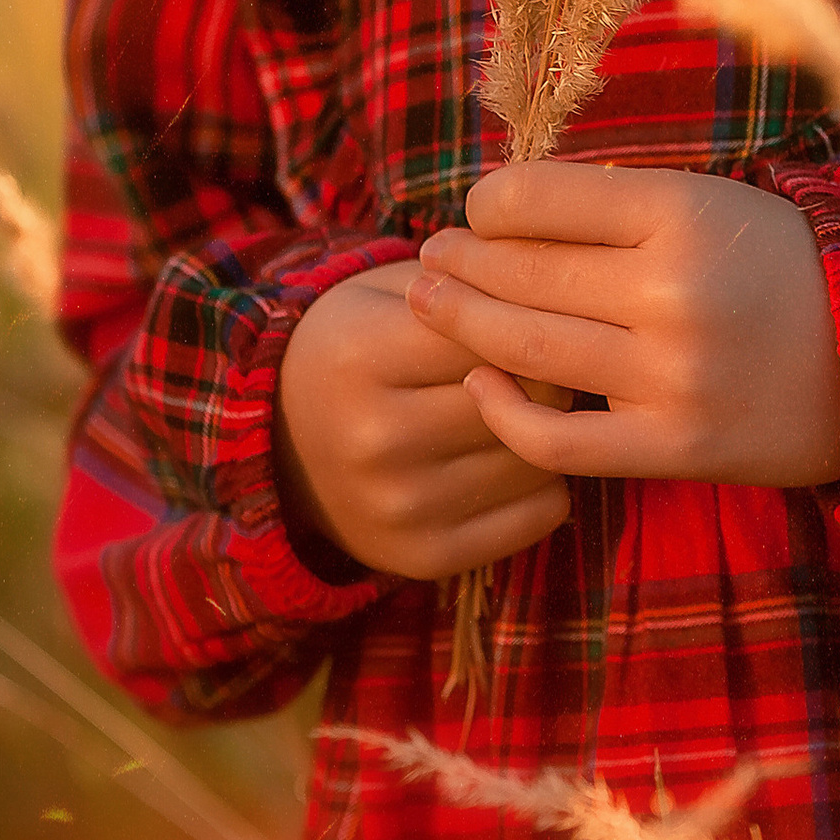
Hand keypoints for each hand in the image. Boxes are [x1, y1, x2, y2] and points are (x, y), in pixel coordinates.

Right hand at [273, 262, 573, 582]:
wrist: (285, 441)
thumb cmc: (358, 345)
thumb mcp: (391, 291)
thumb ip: (467, 282)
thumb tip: (554, 288)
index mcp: (361, 354)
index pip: (491, 331)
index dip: (526, 318)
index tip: (537, 312)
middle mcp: (375, 437)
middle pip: (522, 398)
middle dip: (549, 373)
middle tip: (552, 357)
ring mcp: (400, 506)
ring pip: (537, 458)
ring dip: (549, 430)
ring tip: (528, 406)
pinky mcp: (426, 556)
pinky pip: (540, 513)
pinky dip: (544, 483)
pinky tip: (515, 457)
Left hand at [404, 162, 839, 490]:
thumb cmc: (780, 266)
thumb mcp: (709, 203)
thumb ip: (617, 206)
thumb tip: (504, 209)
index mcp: (681, 211)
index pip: (539, 199)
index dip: (486, 204)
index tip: (474, 211)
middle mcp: (670, 291)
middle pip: (522, 274)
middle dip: (458, 263)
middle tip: (424, 255)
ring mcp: (669, 377)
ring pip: (528, 350)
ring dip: (460, 324)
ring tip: (425, 303)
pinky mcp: (673, 447)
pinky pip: (560, 439)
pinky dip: (506, 413)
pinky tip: (479, 385)